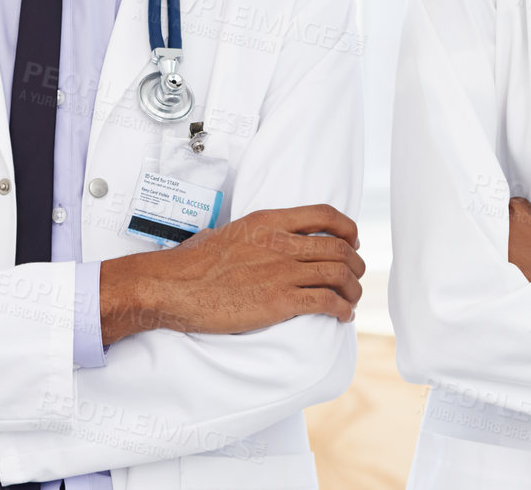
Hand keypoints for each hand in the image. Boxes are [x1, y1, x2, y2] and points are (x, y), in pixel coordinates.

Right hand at [99, 204, 363, 345]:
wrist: (175, 287)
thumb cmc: (192, 262)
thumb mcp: (226, 233)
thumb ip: (250, 235)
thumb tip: (252, 241)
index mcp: (268, 221)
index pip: (324, 215)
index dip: (347, 228)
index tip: (352, 241)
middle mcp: (281, 243)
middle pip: (339, 248)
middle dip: (355, 264)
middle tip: (356, 276)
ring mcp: (282, 272)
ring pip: (339, 275)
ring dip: (353, 289)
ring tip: (352, 299)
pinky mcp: (280, 302)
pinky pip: (327, 302)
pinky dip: (342, 309)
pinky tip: (342, 315)